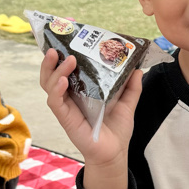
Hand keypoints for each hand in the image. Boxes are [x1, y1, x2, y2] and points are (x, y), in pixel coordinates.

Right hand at [40, 48, 141, 166]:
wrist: (115, 153)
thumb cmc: (116, 130)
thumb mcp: (127, 104)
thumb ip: (131, 87)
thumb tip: (138, 69)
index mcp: (81, 88)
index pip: (67, 67)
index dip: (63, 52)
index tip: (66, 36)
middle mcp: (70, 95)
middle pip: (52, 72)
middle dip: (51, 58)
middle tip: (58, 46)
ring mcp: (66, 106)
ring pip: (49, 84)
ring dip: (54, 70)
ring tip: (66, 59)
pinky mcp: (65, 118)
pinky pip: (55, 102)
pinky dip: (57, 90)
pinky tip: (63, 80)